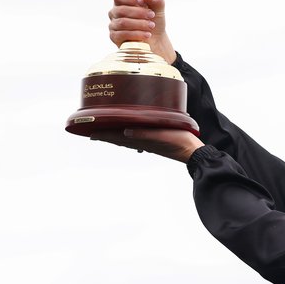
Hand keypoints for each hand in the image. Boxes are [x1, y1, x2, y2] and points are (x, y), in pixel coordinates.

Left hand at [90, 128, 204, 162]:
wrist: (194, 153)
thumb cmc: (180, 143)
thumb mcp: (163, 136)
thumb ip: (145, 134)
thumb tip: (126, 131)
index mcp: (143, 140)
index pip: (118, 137)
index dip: (104, 135)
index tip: (89, 133)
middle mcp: (144, 142)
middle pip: (120, 139)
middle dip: (107, 135)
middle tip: (93, 132)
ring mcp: (150, 143)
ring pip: (128, 139)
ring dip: (117, 136)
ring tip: (108, 133)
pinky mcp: (158, 141)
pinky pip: (139, 138)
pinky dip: (130, 135)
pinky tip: (132, 133)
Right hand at [108, 0, 176, 63]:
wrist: (156, 39)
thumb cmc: (154, 20)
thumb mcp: (158, 8)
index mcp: (123, 2)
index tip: (143, 2)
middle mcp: (115, 12)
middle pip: (121, 10)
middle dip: (139, 13)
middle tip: (151, 15)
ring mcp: (114, 25)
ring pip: (123, 22)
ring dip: (139, 24)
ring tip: (151, 26)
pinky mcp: (115, 37)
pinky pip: (122, 34)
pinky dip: (136, 34)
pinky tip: (146, 35)